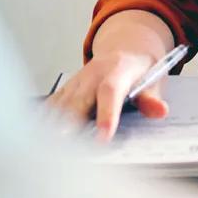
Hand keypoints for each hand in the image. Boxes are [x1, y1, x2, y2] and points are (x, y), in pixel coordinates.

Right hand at [47, 50, 169, 140]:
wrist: (127, 47)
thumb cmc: (140, 69)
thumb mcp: (154, 79)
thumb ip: (152, 98)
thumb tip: (160, 111)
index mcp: (117, 70)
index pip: (110, 92)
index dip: (106, 115)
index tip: (103, 138)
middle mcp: (93, 75)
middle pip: (78, 100)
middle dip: (69, 124)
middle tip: (63, 146)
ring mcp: (78, 81)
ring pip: (62, 104)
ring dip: (53, 125)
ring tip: (47, 150)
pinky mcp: (68, 88)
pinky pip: (54, 104)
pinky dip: (46, 120)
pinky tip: (37, 138)